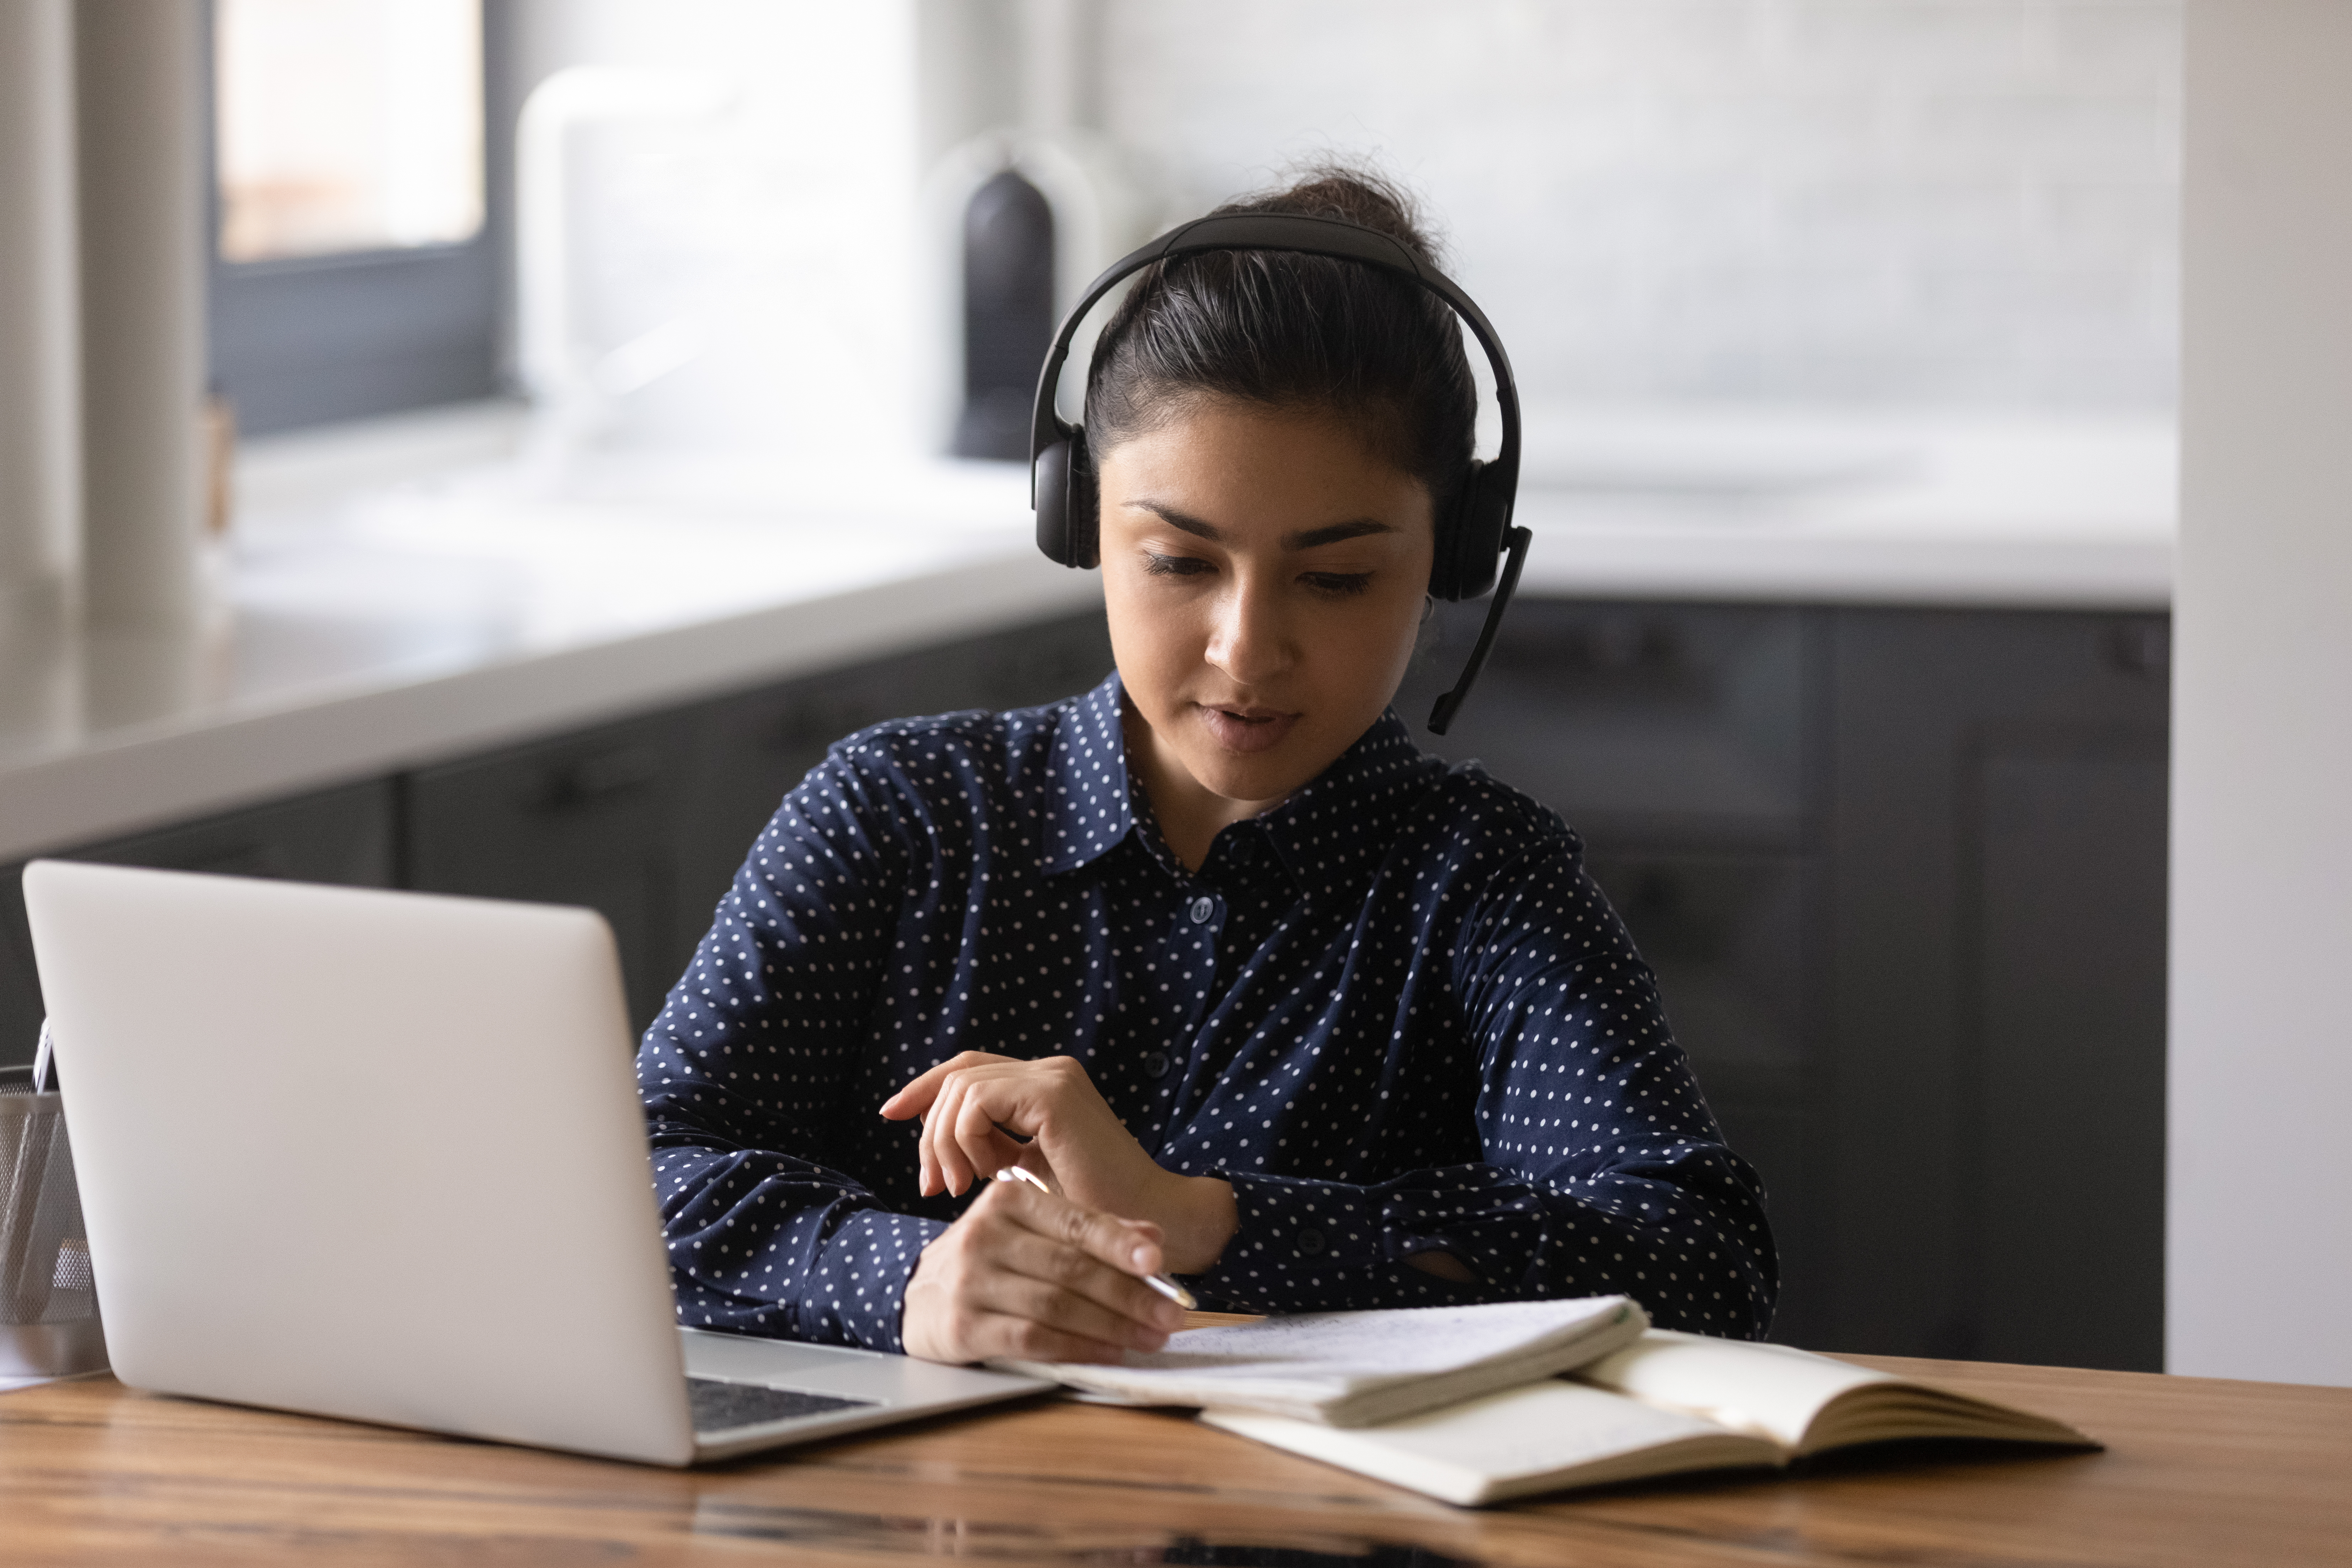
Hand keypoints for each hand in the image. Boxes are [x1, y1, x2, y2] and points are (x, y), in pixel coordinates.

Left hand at [879, 1052, 1237, 1272]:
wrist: (1142, 1229)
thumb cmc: (1088, 1212)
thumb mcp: (1023, 1171)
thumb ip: (991, 1146)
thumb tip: (935, 1143)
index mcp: (1043, 1085)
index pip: (968, 1069)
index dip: (925, 1087)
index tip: (890, 1113)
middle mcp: (1049, 1071)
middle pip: (957, 1076)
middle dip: (930, 1130)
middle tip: (934, 1184)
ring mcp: (1053, 1078)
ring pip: (961, 1086)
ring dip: (945, 1140)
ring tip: (961, 1185)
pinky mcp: (1053, 1095)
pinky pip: (977, 1102)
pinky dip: (965, 1139)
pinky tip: (983, 1176)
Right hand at [900, 1175, 1186, 1363]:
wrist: (920, 1295)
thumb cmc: (992, 1260)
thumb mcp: (1033, 1230)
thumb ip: (1091, 1230)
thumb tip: (1152, 1236)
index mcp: (1008, 1199)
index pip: (1075, 1222)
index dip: (1119, 1243)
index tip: (1158, 1260)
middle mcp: (985, 1235)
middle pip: (1071, 1268)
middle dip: (1129, 1294)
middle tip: (1170, 1314)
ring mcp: (971, 1282)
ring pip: (1056, 1306)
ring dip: (1111, 1326)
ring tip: (1149, 1337)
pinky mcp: (962, 1326)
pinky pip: (1031, 1339)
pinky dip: (1076, 1347)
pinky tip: (1109, 1352)